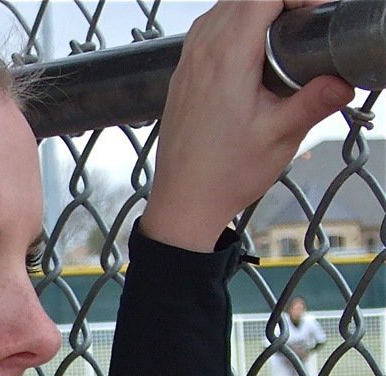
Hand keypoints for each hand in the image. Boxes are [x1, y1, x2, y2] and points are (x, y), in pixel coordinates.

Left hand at [141, 0, 354, 251]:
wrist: (183, 204)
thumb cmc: (226, 175)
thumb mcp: (280, 137)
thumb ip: (315, 102)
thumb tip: (346, 79)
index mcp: (227, 58)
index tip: (318, 12)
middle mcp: (201, 52)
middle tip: (308, 19)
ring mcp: (186, 63)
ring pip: (222, 8)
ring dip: (255, 7)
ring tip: (285, 29)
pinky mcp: (181, 76)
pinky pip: (206, 30)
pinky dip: (232, 23)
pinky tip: (251, 44)